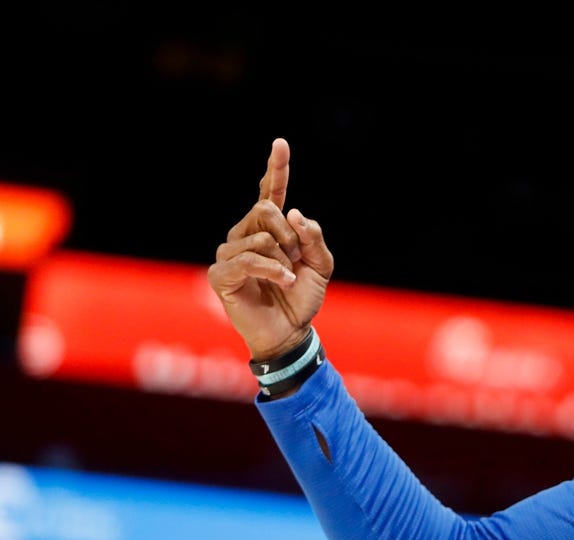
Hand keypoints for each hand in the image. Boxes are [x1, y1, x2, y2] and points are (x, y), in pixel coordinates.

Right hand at [208, 138, 333, 360]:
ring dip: (282, 258)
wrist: (291, 331)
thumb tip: (294, 213)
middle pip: (265, 210)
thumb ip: (313, 238)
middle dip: (289, 234)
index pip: (271, 193)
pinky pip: (247, 259)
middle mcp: (245, 235)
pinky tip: (283, 281)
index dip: (276, 169)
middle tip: (296, 259)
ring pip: (258, 236)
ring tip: (287, 277)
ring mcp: (230, 253)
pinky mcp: (220, 274)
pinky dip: (272, 270)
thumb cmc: (302, 298)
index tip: (280, 143)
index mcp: (270, 229)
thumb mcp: (321, 266)